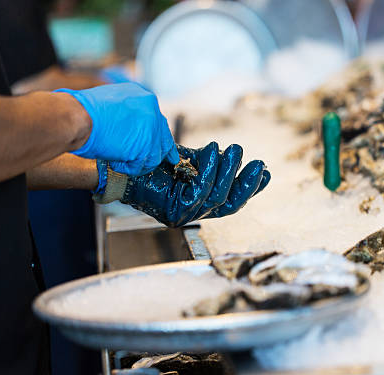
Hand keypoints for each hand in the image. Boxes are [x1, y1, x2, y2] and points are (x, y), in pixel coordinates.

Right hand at [56, 83, 178, 175]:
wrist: (78, 117)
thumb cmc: (83, 112)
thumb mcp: (111, 103)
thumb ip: (126, 114)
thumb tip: (130, 129)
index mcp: (143, 97)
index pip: (158, 120)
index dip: (159, 134)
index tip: (164, 144)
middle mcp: (152, 109)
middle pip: (164, 137)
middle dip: (163, 151)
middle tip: (170, 161)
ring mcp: (152, 128)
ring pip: (154, 154)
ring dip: (137, 162)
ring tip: (120, 161)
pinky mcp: (147, 145)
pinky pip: (142, 165)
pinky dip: (129, 168)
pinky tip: (116, 163)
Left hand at [94, 142, 270, 226]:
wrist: (117, 160)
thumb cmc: (149, 158)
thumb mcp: (186, 159)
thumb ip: (208, 162)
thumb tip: (233, 156)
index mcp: (196, 202)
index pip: (230, 200)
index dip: (249, 188)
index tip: (265, 172)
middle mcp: (191, 213)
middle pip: (229, 205)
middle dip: (246, 184)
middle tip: (258, 163)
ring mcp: (182, 215)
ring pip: (217, 198)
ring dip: (229, 171)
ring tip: (234, 149)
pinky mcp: (173, 212)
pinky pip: (199, 192)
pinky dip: (209, 170)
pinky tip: (212, 151)